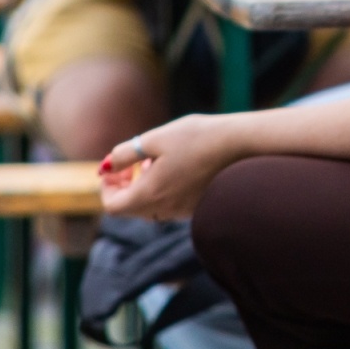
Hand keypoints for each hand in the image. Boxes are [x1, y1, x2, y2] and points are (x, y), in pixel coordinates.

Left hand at [99, 113, 243, 220]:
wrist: (243, 144)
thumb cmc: (198, 137)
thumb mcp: (155, 139)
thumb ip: (124, 154)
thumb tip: (106, 166)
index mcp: (150, 194)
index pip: (112, 206)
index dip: (106, 188)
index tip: (114, 169)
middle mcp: (165, 209)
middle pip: (130, 209)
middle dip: (124, 188)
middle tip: (131, 164)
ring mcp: (183, 211)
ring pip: (150, 208)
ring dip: (143, 189)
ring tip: (155, 162)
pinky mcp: (198, 206)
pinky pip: (170, 205)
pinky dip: (163, 191)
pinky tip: (177, 167)